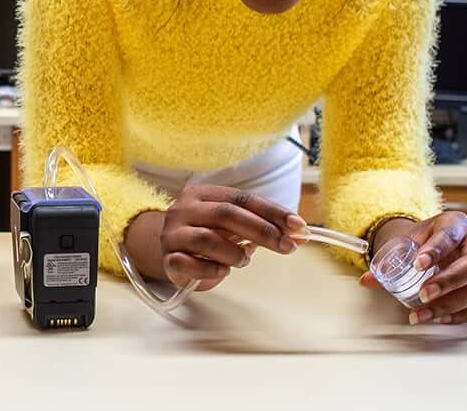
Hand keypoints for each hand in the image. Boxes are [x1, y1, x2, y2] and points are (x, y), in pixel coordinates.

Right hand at [160, 184, 306, 290]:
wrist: (168, 252)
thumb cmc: (206, 235)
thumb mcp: (229, 225)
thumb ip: (258, 225)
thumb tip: (298, 232)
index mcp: (202, 194)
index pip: (242, 198)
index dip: (272, 211)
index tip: (297, 225)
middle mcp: (184, 209)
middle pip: (227, 214)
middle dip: (262, 230)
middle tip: (287, 246)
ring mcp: (173, 234)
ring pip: (209, 239)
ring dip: (235, 254)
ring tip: (243, 260)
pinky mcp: (168, 259)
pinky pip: (191, 264)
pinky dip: (213, 270)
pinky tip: (221, 271)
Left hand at [359, 212, 466, 324]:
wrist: (437, 244)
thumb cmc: (424, 240)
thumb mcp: (407, 239)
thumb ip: (388, 258)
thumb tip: (366, 280)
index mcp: (456, 224)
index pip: (450, 235)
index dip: (436, 250)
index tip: (418, 264)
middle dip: (448, 281)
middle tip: (423, 293)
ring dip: (449, 304)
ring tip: (423, 312)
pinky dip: (459, 315)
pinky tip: (438, 318)